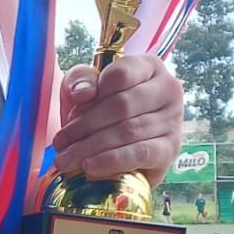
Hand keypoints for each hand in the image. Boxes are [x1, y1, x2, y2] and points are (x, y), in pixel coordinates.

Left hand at [50, 56, 184, 185]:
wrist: (118, 147)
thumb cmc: (101, 110)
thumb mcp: (86, 87)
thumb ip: (80, 80)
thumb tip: (83, 93)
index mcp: (148, 67)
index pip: (121, 74)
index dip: (93, 94)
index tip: (70, 114)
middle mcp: (168, 89)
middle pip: (122, 105)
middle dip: (85, 126)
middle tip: (60, 144)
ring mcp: (173, 119)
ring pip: (128, 131)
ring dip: (92, 147)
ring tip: (67, 159)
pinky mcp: (170, 149)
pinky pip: (140, 153)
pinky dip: (112, 161)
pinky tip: (90, 166)